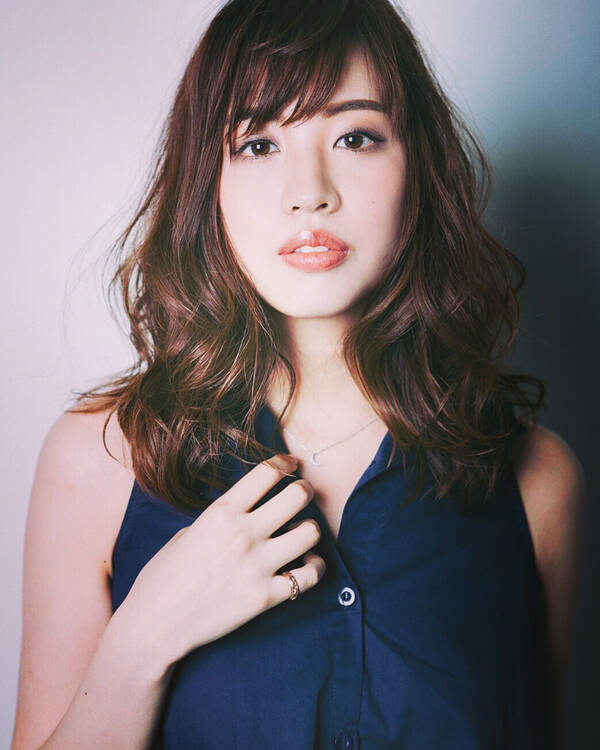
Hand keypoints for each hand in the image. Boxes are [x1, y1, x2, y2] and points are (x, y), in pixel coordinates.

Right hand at [115, 455, 324, 665]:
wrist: (154, 625)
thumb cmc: (164, 576)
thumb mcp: (188, 532)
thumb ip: (223, 519)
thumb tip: (251, 510)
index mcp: (221, 512)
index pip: (267, 473)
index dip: (285, 463)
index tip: (291, 465)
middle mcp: (243, 534)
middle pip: (296, 496)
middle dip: (305, 490)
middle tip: (304, 494)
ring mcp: (256, 566)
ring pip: (310, 533)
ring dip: (310, 530)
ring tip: (303, 534)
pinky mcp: (265, 598)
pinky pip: (309, 576)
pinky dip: (314, 568)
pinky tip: (307, 564)